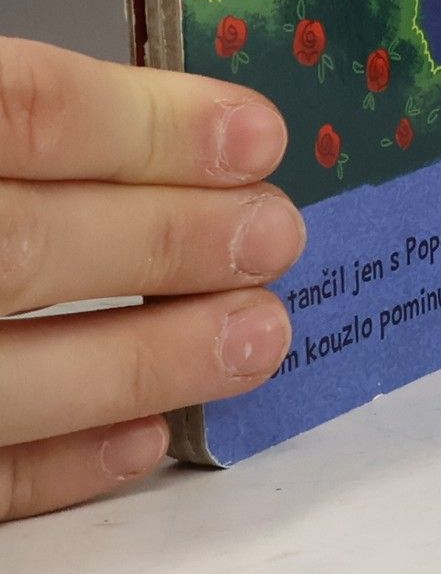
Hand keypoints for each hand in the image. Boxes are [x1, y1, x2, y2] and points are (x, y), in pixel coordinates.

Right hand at [1, 40, 300, 520]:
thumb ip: (22, 122)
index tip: (261, 138)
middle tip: (279, 237)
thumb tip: (182, 135)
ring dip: (143, 360)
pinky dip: (55, 465)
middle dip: (169, 241)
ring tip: (260, 335)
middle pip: (21, 245)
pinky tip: (147, 435)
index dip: (152, 125)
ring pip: (0, 379)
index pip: (23, 108)